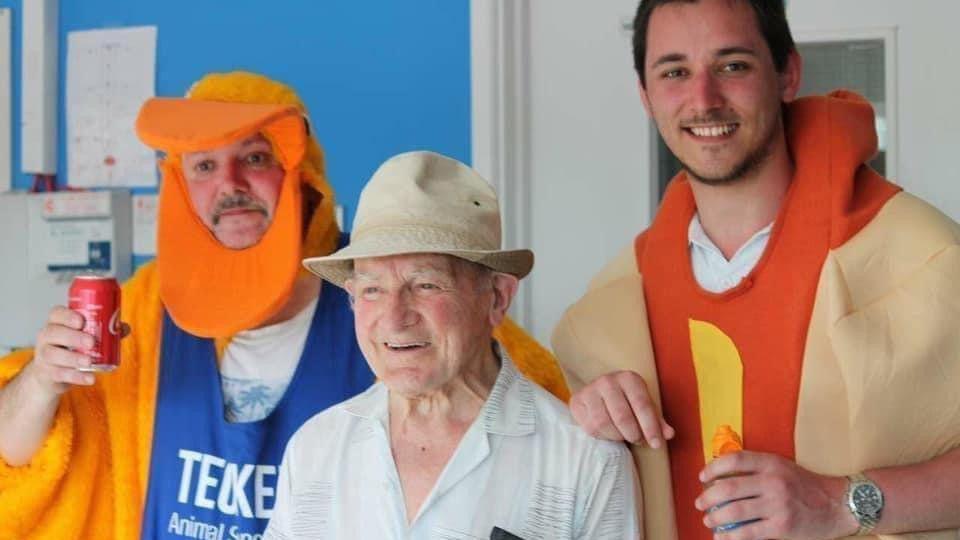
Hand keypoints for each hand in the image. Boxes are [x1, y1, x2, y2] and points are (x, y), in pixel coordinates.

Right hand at [23, 306, 129, 396]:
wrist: (51, 374)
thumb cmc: (71, 348)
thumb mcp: (83, 337)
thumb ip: (104, 331)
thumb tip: (123, 328)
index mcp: (56, 323)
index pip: (56, 314)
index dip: (67, 316)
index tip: (81, 321)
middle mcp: (46, 337)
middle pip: (53, 333)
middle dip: (73, 337)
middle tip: (91, 342)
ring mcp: (43, 356)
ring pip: (53, 354)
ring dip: (73, 358)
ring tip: (89, 362)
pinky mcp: (46, 373)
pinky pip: (59, 374)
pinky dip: (76, 376)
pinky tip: (90, 378)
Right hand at [569, 370, 673, 446]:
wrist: (600, 392)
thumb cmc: (627, 401)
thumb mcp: (644, 406)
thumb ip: (657, 421)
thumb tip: (668, 434)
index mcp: (629, 378)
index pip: (642, 405)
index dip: (650, 427)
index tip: (656, 444)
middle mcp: (608, 381)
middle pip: (622, 417)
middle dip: (633, 434)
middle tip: (637, 439)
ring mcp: (590, 390)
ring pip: (604, 424)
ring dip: (616, 436)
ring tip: (622, 435)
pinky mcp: (576, 401)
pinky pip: (590, 427)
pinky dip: (602, 436)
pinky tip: (608, 433)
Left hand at [696, 451, 856, 538]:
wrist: (837, 504)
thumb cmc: (805, 485)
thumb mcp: (782, 467)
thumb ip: (756, 468)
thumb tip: (721, 476)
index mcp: (771, 463)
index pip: (734, 460)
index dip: (713, 468)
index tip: (703, 478)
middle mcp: (773, 481)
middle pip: (728, 488)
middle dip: (708, 497)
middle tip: (700, 503)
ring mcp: (777, 504)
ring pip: (734, 511)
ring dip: (715, 518)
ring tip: (709, 520)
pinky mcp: (782, 526)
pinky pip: (748, 532)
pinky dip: (730, 536)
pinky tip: (721, 537)